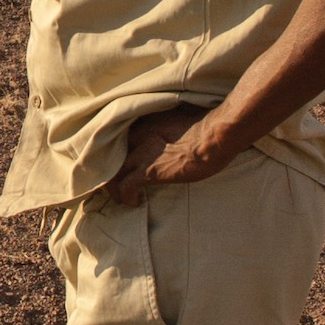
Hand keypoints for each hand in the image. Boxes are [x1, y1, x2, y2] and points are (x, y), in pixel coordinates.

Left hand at [109, 106, 236, 206]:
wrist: (216, 136)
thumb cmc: (208, 128)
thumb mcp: (179, 123)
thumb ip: (166, 128)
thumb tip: (170, 135)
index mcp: (145, 122)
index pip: (117, 136)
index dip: (115, 151)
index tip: (120, 162)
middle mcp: (138, 135)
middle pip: (108, 153)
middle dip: (108, 169)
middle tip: (113, 182)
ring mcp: (142, 153)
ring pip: (112, 171)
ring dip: (113, 186)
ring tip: (119, 196)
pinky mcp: (149, 171)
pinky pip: (126, 186)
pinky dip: (126, 197)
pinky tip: (134, 202)